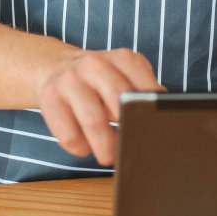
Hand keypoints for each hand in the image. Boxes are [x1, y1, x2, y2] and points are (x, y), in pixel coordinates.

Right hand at [35, 48, 163, 165]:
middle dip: (129, 133)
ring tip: (110, 156)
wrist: (56, 66)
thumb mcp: (128, 77)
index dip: (151, 114)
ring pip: (93, 121)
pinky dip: (80, 147)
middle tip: (132, 148)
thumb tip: (167, 116)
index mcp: (122, 59)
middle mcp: (94, 65)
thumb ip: (146, 92)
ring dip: (105, 147)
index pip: (146, 89)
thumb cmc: (101, 80)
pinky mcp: (49, 97)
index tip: (152, 131)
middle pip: (119, 104)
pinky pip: (69, 135)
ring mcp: (70, 80)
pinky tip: (85, 145)